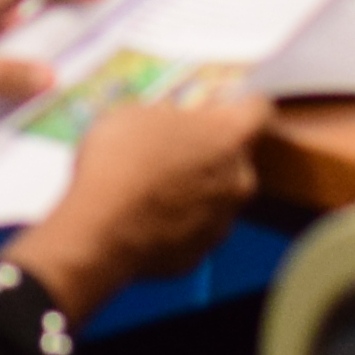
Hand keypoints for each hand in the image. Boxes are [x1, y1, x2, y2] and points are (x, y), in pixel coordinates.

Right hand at [7, 86, 266, 320]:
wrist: (97, 231)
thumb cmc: (118, 162)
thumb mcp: (136, 113)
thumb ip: (169, 114)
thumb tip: (174, 118)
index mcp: (228, 136)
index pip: (258, 109)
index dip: (237, 102)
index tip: (216, 104)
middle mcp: (238, 180)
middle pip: (236, 156)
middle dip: (211, 149)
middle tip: (173, 146)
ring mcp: (222, 222)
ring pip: (218, 195)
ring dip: (196, 187)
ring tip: (154, 185)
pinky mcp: (202, 253)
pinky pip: (196, 228)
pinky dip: (180, 221)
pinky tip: (148, 216)